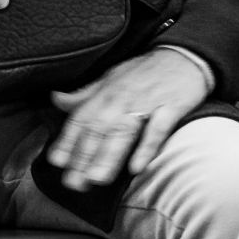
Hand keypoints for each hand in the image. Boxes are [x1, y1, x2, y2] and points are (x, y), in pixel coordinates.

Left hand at [46, 48, 212, 190]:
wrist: (183, 55)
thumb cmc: (144, 71)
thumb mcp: (110, 78)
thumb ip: (84, 94)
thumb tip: (55, 99)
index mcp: (106, 93)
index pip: (82, 118)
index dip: (67, 139)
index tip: (55, 161)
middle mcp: (122, 98)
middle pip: (99, 130)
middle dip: (84, 156)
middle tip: (72, 183)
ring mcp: (146, 103)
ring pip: (124, 132)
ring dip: (108, 155)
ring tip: (96, 179)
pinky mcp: (171, 108)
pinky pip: (157, 130)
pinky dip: (146, 147)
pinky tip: (137, 167)